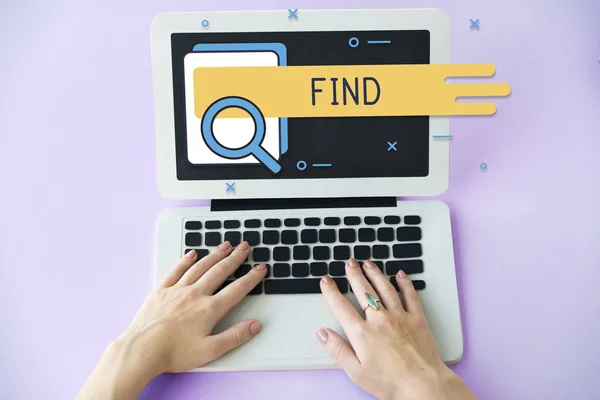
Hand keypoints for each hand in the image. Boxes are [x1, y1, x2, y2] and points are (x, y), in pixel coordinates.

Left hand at [76, 241, 265, 399]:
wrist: (141, 350)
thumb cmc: (173, 353)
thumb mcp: (210, 351)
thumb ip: (235, 336)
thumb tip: (254, 325)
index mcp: (209, 309)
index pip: (237, 289)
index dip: (251, 278)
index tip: (260, 269)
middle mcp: (195, 294)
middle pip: (220, 272)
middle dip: (235, 258)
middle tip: (245, 247)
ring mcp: (177, 290)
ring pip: (200, 267)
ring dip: (214, 255)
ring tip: (225, 245)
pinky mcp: (161, 290)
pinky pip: (176, 270)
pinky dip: (186, 261)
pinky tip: (192, 254)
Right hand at [317, 258, 475, 399]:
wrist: (423, 386)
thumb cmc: (391, 382)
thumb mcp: (356, 372)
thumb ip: (337, 350)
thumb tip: (322, 333)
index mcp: (362, 333)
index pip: (341, 306)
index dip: (331, 291)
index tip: (326, 281)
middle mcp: (380, 320)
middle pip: (363, 290)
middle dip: (354, 274)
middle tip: (349, 263)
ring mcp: (399, 317)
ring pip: (384, 288)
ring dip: (374, 273)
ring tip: (368, 263)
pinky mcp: (417, 319)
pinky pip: (410, 295)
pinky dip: (404, 283)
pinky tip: (400, 274)